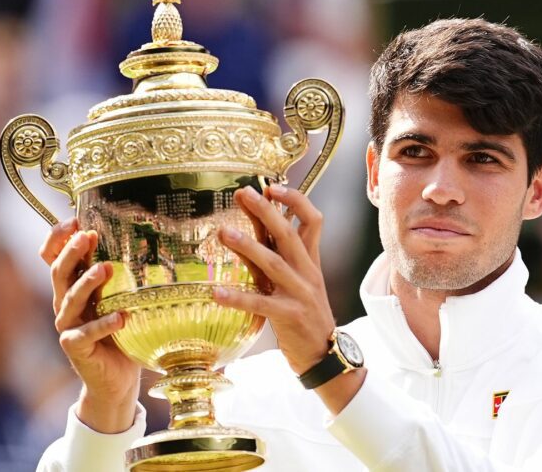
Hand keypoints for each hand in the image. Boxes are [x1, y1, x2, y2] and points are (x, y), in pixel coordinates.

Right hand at [40, 218, 140, 432]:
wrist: (117, 378)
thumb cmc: (122, 333)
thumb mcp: (119, 298)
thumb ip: (119, 276)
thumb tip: (138, 240)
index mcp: (72, 286)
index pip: (53, 257)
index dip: (58, 238)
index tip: (75, 220)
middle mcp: (65, 303)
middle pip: (59, 272)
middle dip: (72, 252)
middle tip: (88, 236)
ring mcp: (68, 325)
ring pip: (70, 299)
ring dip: (88, 283)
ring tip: (106, 269)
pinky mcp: (76, 347)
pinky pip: (86, 333)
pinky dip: (104, 324)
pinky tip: (123, 317)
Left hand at [213, 186, 365, 413]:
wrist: (324, 353)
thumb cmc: (304, 314)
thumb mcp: (295, 281)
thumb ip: (276, 256)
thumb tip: (254, 228)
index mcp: (310, 261)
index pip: (313, 221)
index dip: (295, 201)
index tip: (272, 188)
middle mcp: (307, 272)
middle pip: (289, 234)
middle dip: (266, 212)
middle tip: (243, 194)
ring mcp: (299, 294)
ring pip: (274, 264)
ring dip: (248, 246)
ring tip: (224, 233)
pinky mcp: (289, 316)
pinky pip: (260, 304)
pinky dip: (237, 297)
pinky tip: (216, 292)